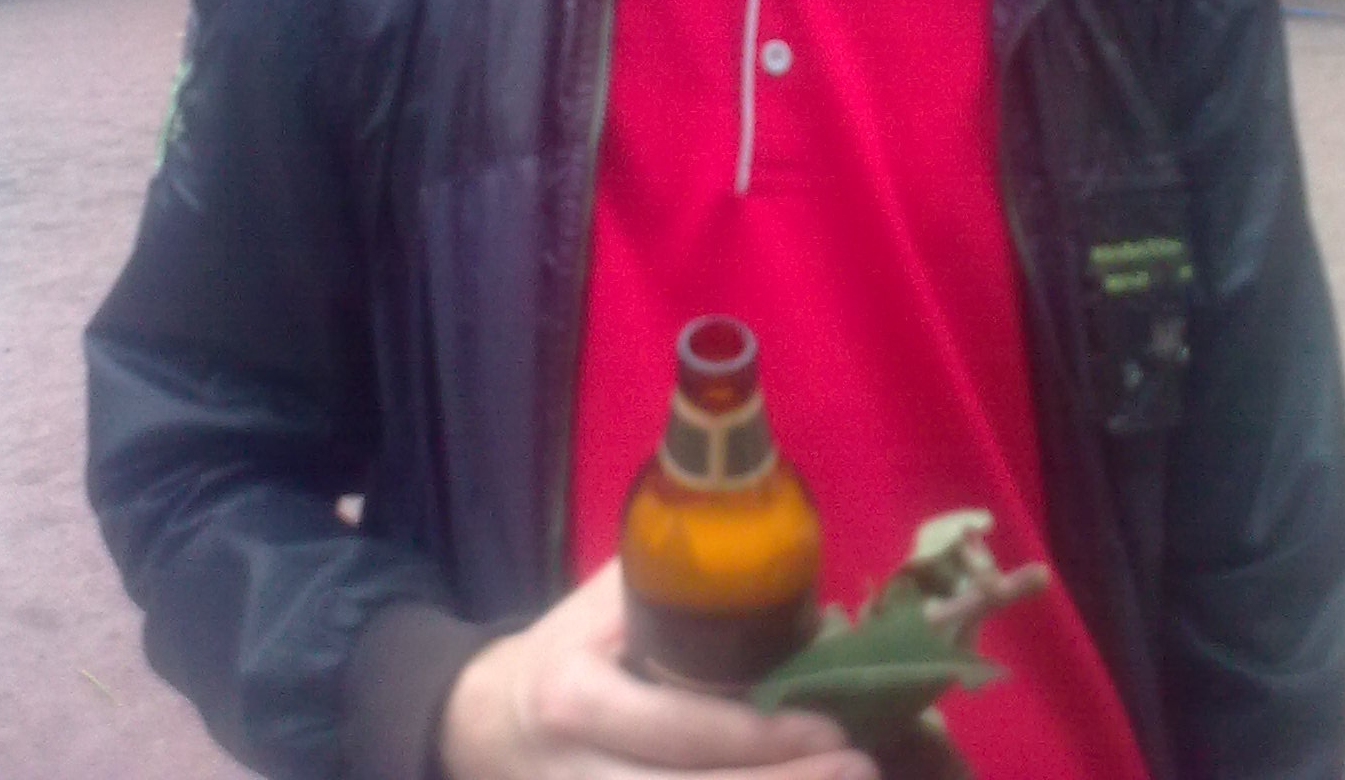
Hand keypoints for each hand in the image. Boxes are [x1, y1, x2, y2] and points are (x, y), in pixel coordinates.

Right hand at [436, 561, 878, 779]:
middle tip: (860, 769)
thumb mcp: (604, 605)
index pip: (680, 730)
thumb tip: (783, 584)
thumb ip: (677, 594)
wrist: (484, 723)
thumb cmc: (565, 650)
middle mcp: (577, 778)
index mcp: (576, 700)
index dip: (761, 737)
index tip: (831, 727)